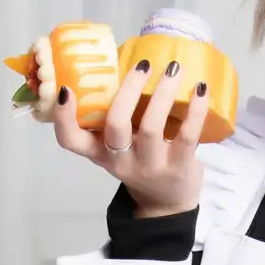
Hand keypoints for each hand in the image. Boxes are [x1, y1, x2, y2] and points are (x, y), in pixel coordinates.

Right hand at [51, 54, 207, 218]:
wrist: (166, 203)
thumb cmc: (140, 162)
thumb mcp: (117, 146)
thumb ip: (114, 116)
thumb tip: (121, 61)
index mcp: (100, 152)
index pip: (71, 140)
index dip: (63, 117)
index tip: (66, 89)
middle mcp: (121, 161)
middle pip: (116, 124)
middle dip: (128, 90)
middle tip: (143, 65)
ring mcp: (150, 166)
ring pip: (151, 126)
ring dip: (163, 93)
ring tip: (173, 69)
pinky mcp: (179, 167)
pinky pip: (187, 135)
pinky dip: (196, 109)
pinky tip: (200, 89)